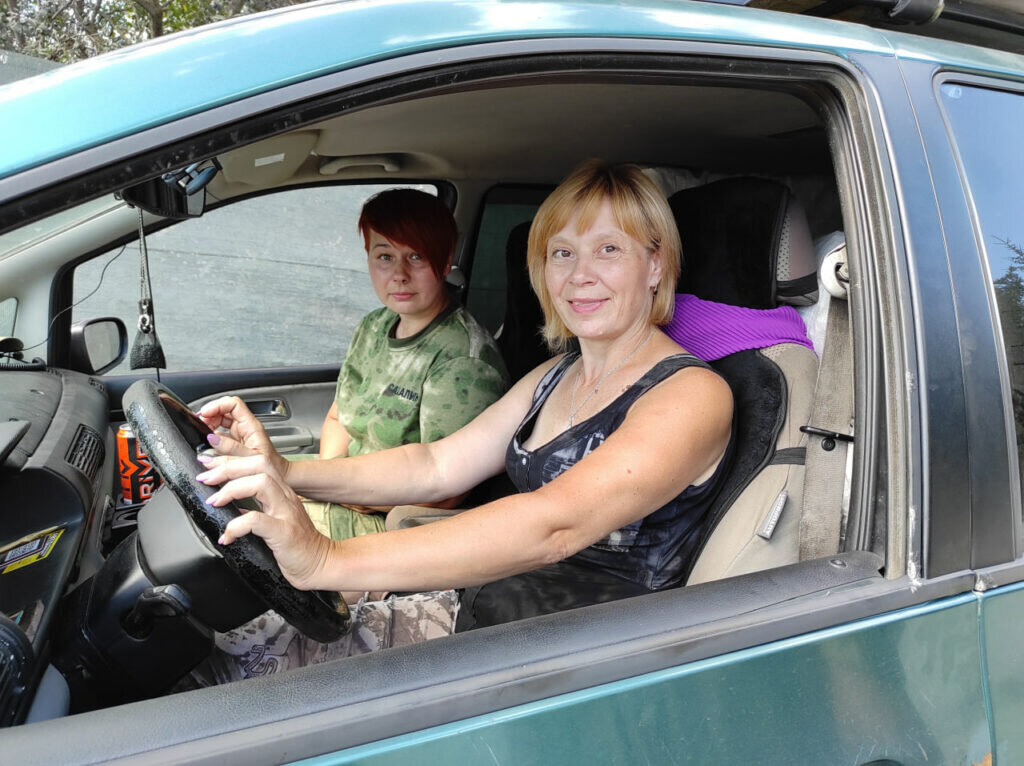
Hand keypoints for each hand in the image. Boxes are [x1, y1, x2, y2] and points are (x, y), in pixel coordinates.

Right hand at [197, 396, 288, 480]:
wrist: (278, 476)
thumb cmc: (271, 467)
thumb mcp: (250, 457)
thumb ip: (231, 449)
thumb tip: (211, 439)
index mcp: (251, 426)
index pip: (233, 404)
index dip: (217, 405)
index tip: (204, 413)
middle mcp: (244, 428)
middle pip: (223, 411)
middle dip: (209, 415)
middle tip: (200, 424)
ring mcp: (238, 435)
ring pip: (220, 422)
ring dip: (208, 425)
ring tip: (201, 434)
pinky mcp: (234, 444)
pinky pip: (219, 435)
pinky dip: (210, 437)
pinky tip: (206, 444)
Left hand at [197, 452, 332, 589]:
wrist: (320, 565)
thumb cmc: (297, 546)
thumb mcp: (273, 520)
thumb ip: (254, 508)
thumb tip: (228, 504)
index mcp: (281, 491)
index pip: (257, 460)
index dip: (230, 460)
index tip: (208, 467)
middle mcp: (285, 496)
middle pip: (259, 463)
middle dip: (227, 467)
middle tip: (205, 479)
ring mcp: (286, 513)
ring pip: (260, 483)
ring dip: (231, 489)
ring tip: (214, 502)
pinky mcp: (284, 533)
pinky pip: (256, 520)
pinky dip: (235, 526)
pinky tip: (227, 536)